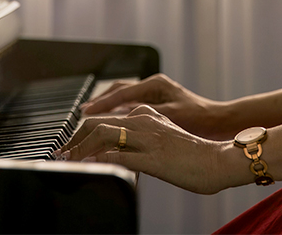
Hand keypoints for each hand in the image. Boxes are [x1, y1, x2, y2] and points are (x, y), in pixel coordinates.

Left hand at [58, 105, 238, 194]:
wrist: (220, 161)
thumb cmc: (195, 156)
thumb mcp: (164, 140)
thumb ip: (143, 140)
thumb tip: (122, 153)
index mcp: (146, 113)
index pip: (106, 117)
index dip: (83, 130)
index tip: (70, 145)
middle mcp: (144, 120)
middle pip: (98, 122)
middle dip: (74, 138)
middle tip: (61, 153)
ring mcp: (147, 137)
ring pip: (102, 134)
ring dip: (79, 148)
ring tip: (67, 161)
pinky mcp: (152, 157)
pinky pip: (118, 156)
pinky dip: (97, 161)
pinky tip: (87, 167)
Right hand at [82, 74, 225, 138]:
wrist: (221, 122)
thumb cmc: (201, 120)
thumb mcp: (172, 118)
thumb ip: (145, 119)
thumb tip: (118, 125)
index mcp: (155, 85)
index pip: (121, 93)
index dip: (101, 104)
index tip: (85, 113)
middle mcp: (154, 86)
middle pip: (119, 90)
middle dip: (100, 101)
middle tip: (83, 113)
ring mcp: (156, 94)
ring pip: (125, 96)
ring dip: (108, 106)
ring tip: (92, 116)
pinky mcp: (158, 103)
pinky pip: (132, 104)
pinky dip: (120, 112)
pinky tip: (113, 122)